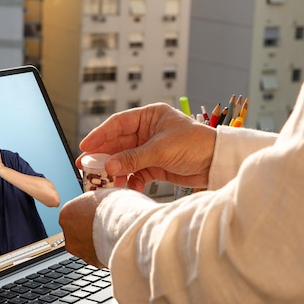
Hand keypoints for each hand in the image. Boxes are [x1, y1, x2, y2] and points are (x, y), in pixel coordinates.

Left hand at [59, 190, 116, 267]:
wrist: (126, 229)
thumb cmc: (114, 208)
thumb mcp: (100, 194)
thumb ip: (93, 200)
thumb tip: (98, 200)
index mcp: (66, 214)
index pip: (72, 212)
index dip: (86, 211)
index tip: (96, 211)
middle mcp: (68, 234)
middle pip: (76, 230)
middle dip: (89, 228)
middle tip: (104, 223)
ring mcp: (79, 250)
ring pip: (85, 245)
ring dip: (96, 240)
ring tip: (112, 233)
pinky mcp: (91, 262)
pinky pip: (96, 255)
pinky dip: (103, 250)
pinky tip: (114, 242)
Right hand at [77, 103, 216, 190]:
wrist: (218, 163)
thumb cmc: (197, 144)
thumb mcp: (161, 149)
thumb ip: (133, 158)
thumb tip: (108, 166)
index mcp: (150, 116)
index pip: (118, 123)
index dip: (100, 135)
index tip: (85, 146)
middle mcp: (149, 131)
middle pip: (119, 143)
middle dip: (103, 156)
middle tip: (86, 167)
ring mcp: (151, 149)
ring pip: (126, 159)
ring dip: (116, 170)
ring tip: (104, 181)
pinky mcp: (156, 166)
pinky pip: (136, 172)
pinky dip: (130, 180)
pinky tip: (125, 186)